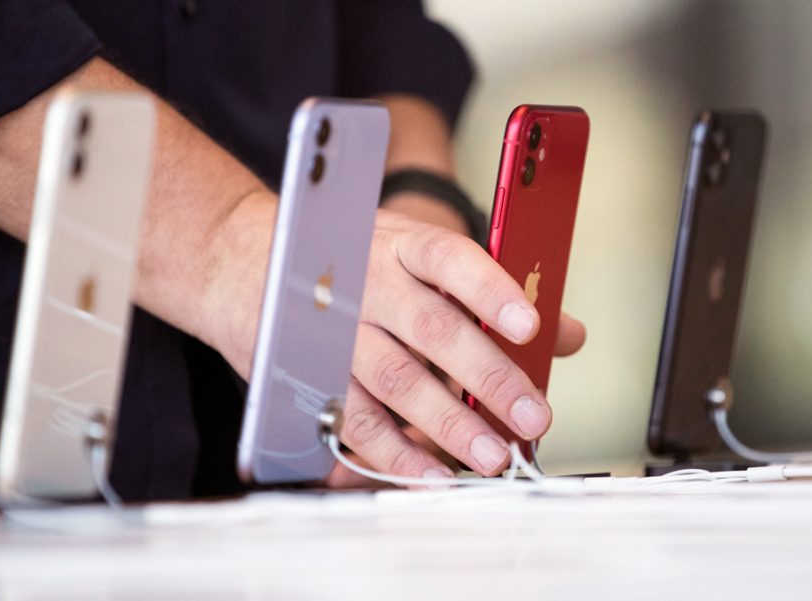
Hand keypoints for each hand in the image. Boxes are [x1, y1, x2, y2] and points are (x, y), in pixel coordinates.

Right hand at [203, 196, 585, 485]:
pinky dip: (395, 453)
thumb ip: (490, 294)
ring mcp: (334, 330)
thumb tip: (567, 334)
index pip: (451, 259)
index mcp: (399, 245)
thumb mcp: (413, 254)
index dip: (491, 291)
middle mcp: (366, 283)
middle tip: (533, 416)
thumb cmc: (348, 260)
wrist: (243, 263)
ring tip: (493, 456)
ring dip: (448, 424)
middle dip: (487, 377)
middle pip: (431, 329)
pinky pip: (355, 420)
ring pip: (395, 381)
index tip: (531, 325)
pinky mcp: (309, 374)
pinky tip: (433, 474)